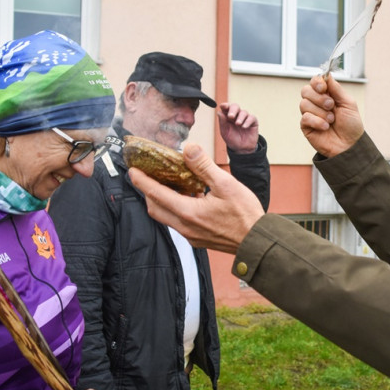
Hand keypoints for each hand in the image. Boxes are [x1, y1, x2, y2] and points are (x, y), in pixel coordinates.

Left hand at [129, 143, 263, 253]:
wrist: (256, 241)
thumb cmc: (245, 215)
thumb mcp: (227, 184)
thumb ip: (204, 166)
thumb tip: (188, 149)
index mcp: (189, 213)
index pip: (156, 194)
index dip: (142, 181)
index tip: (133, 170)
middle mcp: (185, 227)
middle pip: (155, 208)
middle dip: (147, 191)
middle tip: (146, 175)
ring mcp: (190, 235)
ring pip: (165, 217)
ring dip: (161, 201)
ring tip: (166, 183)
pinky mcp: (197, 239)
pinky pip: (177, 222)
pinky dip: (174, 208)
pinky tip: (187, 198)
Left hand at [217, 103, 259, 153]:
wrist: (242, 149)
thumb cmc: (232, 139)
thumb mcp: (225, 132)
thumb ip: (222, 122)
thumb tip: (219, 112)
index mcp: (228, 116)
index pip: (226, 107)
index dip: (225, 105)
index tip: (223, 106)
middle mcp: (237, 115)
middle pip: (235, 106)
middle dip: (233, 110)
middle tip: (231, 116)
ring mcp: (245, 118)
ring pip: (244, 112)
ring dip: (240, 117)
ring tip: (238, 124)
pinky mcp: (253, 122)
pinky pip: (251, 117)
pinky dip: (248, 121)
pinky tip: (244, 127)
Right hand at [299, 74, 363, 157]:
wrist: (350, 145)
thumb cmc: (351, 125)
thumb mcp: (348, 103)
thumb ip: (336, 89)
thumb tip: (327, 74)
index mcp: (327, 95)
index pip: (314, 81)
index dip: (316, 82)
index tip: (323, 88)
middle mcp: (316, 103)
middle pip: (305, 90)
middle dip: (319, 98)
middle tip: (331, 106)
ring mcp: (310, 114)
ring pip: (304, 104)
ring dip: (320, 112)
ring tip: (331, 120)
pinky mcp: (306, 126)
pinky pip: (305, 117)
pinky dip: (317, 121)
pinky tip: (325, 127)